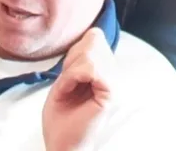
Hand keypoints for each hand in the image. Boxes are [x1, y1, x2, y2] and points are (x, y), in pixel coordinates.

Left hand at [43, 28, 115, 150]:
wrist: (62, 145)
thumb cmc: (61, 118)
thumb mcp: (65, 79)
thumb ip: (79, 59)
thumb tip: (93, 34)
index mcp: (104, 70)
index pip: (95, 37)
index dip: (76, 49)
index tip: (68, 73)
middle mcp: (113, 74)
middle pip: (94, 40)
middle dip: (73, 58)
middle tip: (68, 82)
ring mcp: (114, 83)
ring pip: (91, 53)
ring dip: (71, 69)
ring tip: (69, 88)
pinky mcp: (110, 93)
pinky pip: (91, 69)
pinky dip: (73, 76)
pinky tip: (70, 89)